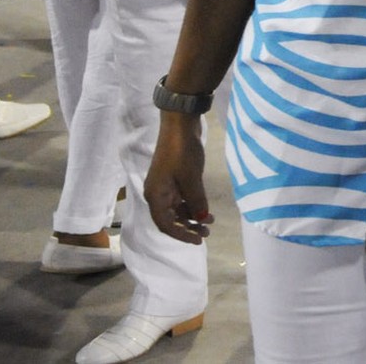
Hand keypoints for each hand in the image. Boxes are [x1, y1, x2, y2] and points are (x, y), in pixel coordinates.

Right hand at [144, 114, 213, 243]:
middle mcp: (158, 193)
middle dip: (187, 227)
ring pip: (177, 209)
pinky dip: (192, 205)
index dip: (181, 235)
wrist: (180, 125)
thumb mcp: (191, 179)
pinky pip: (182, 198)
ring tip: (210, 222)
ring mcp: (166, 186)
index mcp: (156, 196)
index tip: (198, 240)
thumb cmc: (182, 152)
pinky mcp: (175, 178)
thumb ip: (197, 201)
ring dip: (192, 217)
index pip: (165, 224)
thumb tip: (202, 219)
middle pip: (170, 219)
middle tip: (206, 233)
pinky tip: (205, 209)